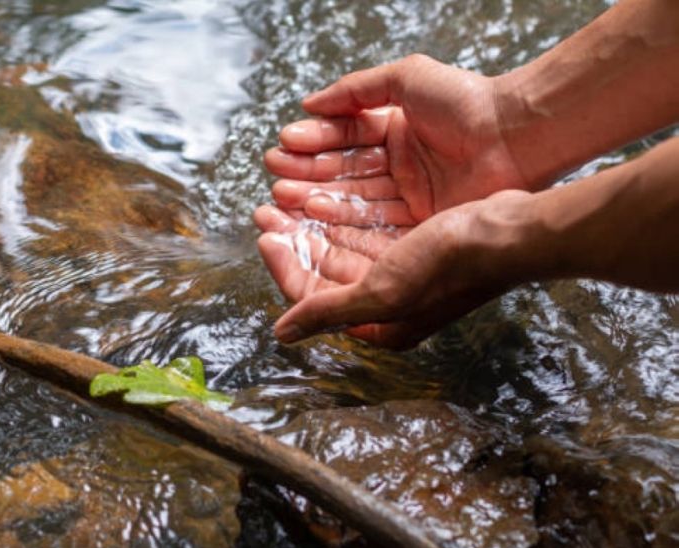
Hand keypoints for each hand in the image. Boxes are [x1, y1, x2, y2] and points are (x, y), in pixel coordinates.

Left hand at [255, 191, 535, 348]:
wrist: (510, 231)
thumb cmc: (451, 264)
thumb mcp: (384, 291)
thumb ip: (329, 310)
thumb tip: (281, 334)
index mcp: (379, 324)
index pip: (312, 298)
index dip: (283, 265)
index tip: (264, 234)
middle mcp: (387, 304)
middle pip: (323, 271)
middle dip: (293, 240)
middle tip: (268, 209)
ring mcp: (402, 275)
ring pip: (341, 248)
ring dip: (313, 224)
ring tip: (288, 196)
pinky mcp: (413, 247)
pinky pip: (364, 231)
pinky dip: (343, 216)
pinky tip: (326, 194)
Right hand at [265, 55, 529, 224]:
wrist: (517, 134)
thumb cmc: (466, 100)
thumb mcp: (406, 79)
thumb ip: (355, 90)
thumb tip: (308, 103)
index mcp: (396, 130)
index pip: (345, 138)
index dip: (314, 142)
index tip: (283, 145)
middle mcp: (400, 166)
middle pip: (344, 172)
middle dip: (308, 173)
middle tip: (275, 176)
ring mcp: (410, 196)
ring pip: (354, 198)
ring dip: (318, 197)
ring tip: (285, 195)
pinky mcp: (421, 222)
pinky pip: (375, 221)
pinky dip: (344, 219)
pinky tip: (315, 214)